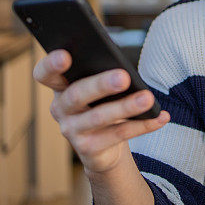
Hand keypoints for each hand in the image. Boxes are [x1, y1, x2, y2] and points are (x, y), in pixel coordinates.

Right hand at [33, 50, 169, 173]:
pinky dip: (143, 125)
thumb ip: (101, 74)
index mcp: (60, 87)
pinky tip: (160, 117)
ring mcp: (72, 131)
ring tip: (148, 98)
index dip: (51, 65)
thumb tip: (123, 70)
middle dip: (100, 85)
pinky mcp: (88, 149)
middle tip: (123, 76)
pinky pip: (119, 135)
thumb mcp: (97, 88)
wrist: (102, 148)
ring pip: (99, 117)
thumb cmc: (101, 105)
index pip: (44, 74)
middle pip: (76, 95)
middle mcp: (61, 109)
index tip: (65, 55)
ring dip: (126, 106)